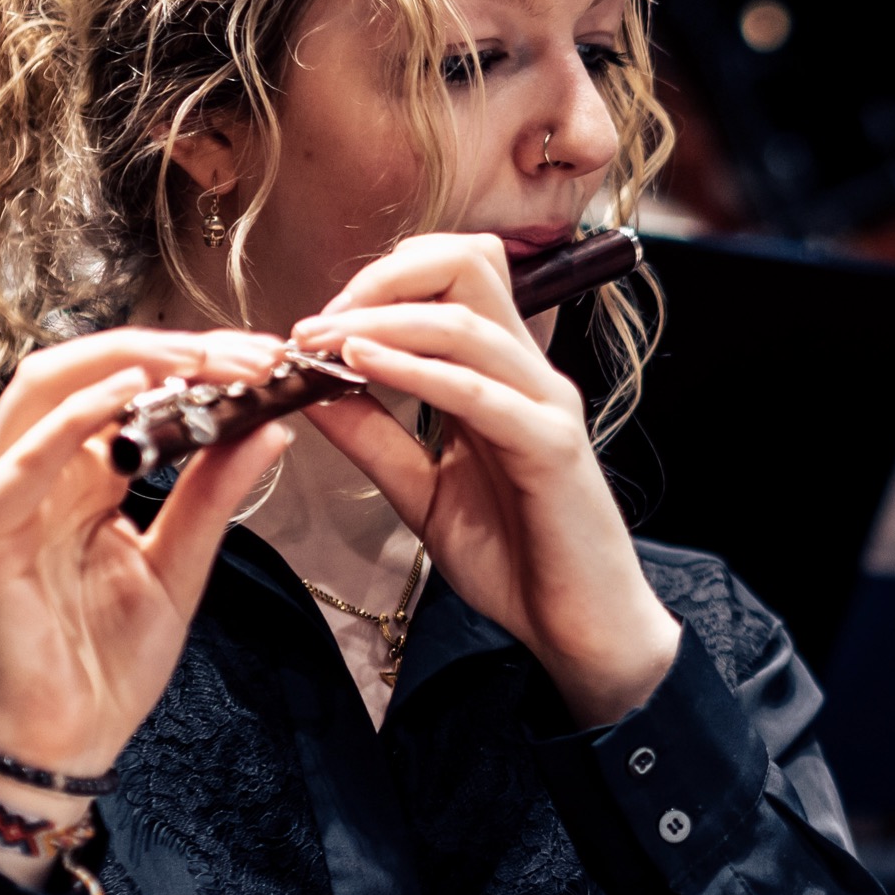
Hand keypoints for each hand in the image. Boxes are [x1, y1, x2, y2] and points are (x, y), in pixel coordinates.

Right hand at [0, 329, 294, 796]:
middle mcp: (32, 472)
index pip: (122, 386)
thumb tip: (269, 428)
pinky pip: (19, 462)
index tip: (266, 360)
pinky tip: (127, 396)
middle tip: (244, 354)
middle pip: (81, 369)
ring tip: (194, 360)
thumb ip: (212, 494)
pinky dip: (72, 420)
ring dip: (122, 364)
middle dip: (165, 350)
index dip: (190, 361)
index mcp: (77, 473)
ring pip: (43, 391)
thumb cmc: (110, 661)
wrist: (65, 743)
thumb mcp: (179, 564)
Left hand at [291, 233, 681, 726]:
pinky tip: (360, 366)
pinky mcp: (550, 447)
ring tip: (320, 340)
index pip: (454, 277)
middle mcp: (529, 374)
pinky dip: (412, 369)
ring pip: (465, 319)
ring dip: (381, 319)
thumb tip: (314, 392)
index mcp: (502, 375)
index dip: (382, 281)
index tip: (319, 324)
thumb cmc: (516, 560)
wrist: (580, 630)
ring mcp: (544, 405)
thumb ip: (375, 440)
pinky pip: (476, 390)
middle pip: (468, 264)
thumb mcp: (424, 492)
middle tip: (317, 321)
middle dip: (382, 277)